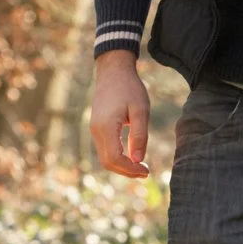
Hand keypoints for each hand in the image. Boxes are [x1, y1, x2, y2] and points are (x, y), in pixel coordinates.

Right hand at [90, 50, 151, 178]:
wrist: (113, 71)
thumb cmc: (129, 88)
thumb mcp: (140, 110)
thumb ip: (139, 135)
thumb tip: (138, 160)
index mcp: (105, 127)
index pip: (114, 159)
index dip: (130, 169)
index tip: (147, 171)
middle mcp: (96, 131)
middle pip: (108, 162)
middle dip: (127, 171)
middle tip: (146, 172)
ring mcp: (95, 130)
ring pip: (105, 158)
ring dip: (122, 166)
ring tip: (141, 167)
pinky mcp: (98, 128)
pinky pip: (106, 149)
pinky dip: (118, 157)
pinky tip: (133, 156)